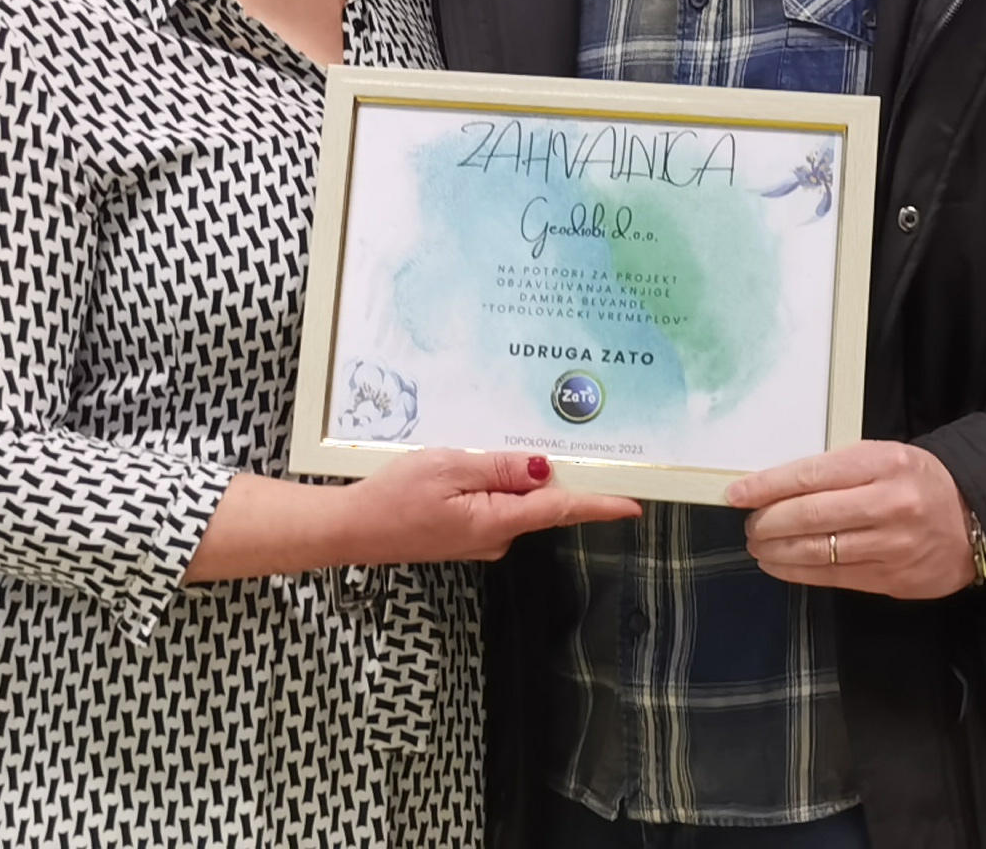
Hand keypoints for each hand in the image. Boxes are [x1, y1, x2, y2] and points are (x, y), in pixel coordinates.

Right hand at [335, 449, 639, 564]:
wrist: (353, 530)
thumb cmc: (393, 498)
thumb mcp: (448, 469)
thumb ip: (498, 468)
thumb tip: (543, 469)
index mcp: (496, 521)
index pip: (560, 510)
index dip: (599, 505)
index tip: (632, 505)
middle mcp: (496, 537)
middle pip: (544, 505)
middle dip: (560, 479)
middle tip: (583, 449)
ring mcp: (481, 538)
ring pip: (518, 504)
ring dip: (522, 479)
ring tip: (509, 447)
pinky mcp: (467, 534)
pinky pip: (497, 506)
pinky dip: (499, 487)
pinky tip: (481, 467)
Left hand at [727, 441, 978, 599]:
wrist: (975, 520)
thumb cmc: (919, 482)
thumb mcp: (885, 457)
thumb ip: (838, 470)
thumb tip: (776, 488)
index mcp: (883, 463)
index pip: (811, 475)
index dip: (767, 486)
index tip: (737, 494)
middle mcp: (888, 504)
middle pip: (809, 515)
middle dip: (768, 521)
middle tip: (749, 523)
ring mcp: (891, 545)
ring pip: (817, 551)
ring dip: (777, 550)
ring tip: (758, 545)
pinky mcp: (891, 579)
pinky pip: (833, 577)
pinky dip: (797, 572)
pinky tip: (779, 565)